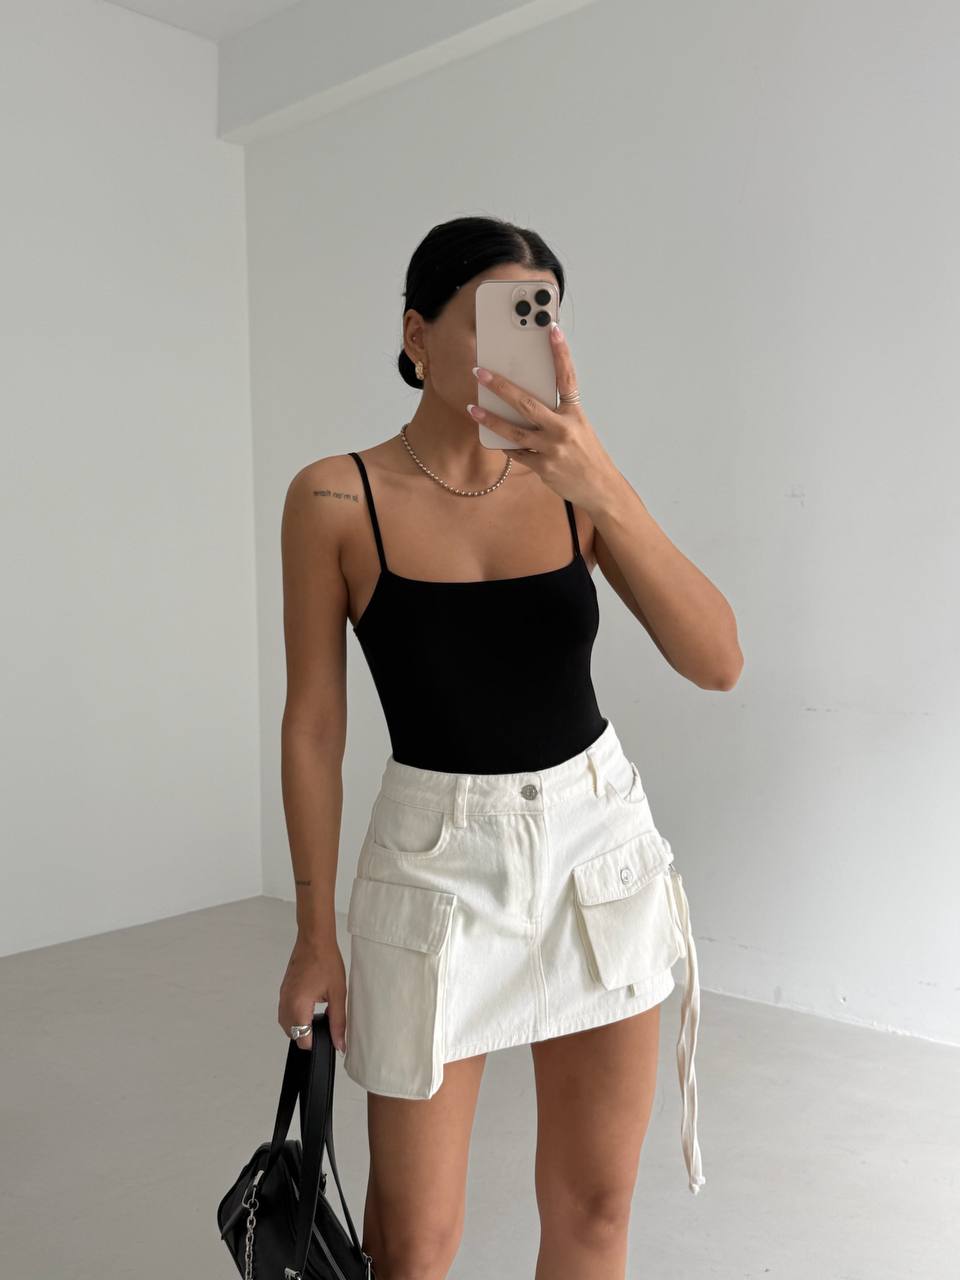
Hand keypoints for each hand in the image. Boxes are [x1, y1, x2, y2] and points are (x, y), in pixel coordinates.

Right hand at [278, 933, 346, 1052]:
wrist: (314, 939)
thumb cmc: (327, 961)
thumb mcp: (338, 994)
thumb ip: (338, 1022)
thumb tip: (340, 1044)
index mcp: (298, 1006)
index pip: (302, 1039)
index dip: (316, 1041)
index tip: (328, 1034)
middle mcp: (286, 1003)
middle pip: (292, 1034)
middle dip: (308, 1034)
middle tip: (325, 1023)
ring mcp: (282, 996)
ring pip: (286, 1024)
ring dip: (300, 1026)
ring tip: (318, 1015)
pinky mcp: (283, 990)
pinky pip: (285, 1012)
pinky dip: (295, 1015)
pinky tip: (310, 1007)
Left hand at [466, 323, 619, 513]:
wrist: (600, 487)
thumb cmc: (588, 454)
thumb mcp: (579, 427)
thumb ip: (557, 414)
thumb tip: (526, 401)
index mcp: (575, 414)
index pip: (567, 378)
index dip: (560, 353)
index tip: (552, 330)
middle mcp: (564, 429)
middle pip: (527, 403)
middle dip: (501, 387)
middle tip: (481, 373)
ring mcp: (552, 449)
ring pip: (514, 432)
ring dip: (490, 419)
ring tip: (473, 409)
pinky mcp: (543, 467)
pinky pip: (517, 453)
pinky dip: (506, 445)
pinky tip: (495, 438)